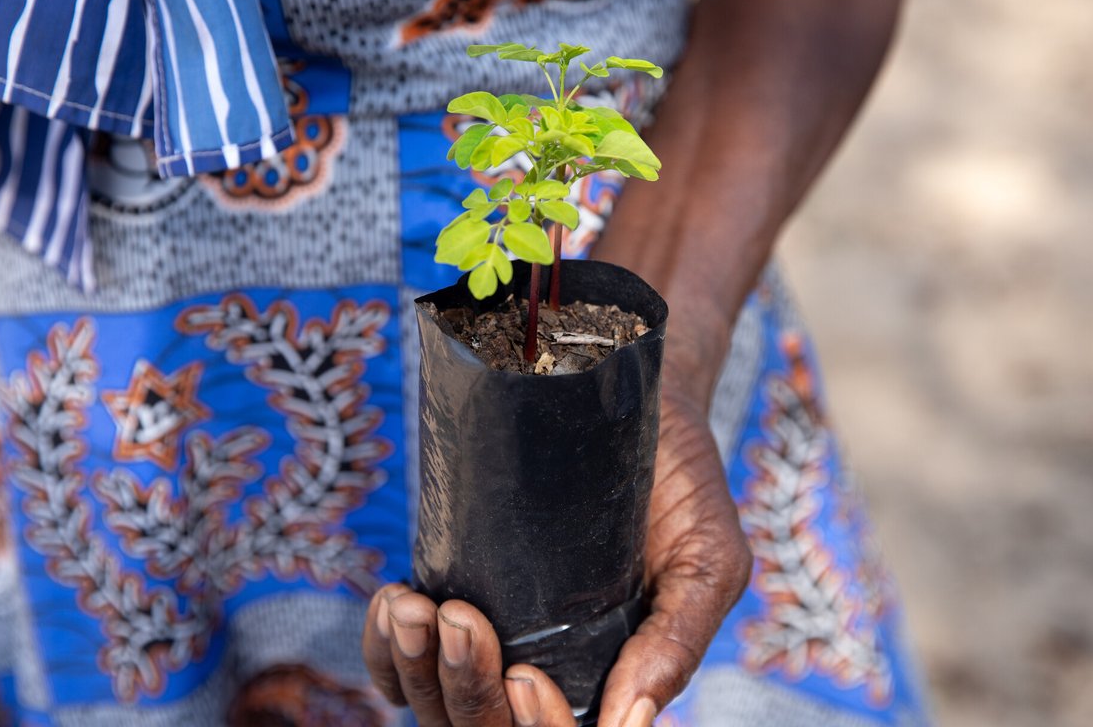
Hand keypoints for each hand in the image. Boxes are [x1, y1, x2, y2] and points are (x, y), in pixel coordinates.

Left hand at [362, 387, 749, 726]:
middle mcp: (547, 670)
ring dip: (416, 670)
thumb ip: (678, 640)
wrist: (633, 399)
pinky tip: (395, 602)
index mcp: (608, 679)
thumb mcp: (708, 561)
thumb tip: (628, 723)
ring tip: (413, 607)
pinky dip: (384, 652)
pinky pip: (397, 661)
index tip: (526, 676)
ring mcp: (496, 637)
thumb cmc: (682, 485)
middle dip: (465, 693)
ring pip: (433, 703)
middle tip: (462, 620)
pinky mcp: (457, 591)